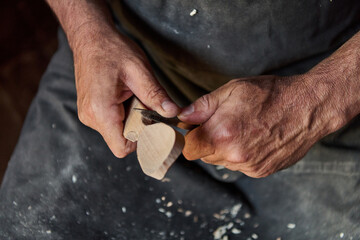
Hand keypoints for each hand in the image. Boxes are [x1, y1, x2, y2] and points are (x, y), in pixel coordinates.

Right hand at [73, 27, 179, 157]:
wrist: (90, 38)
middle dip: (138, 126)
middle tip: (143, 102)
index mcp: (101, 110)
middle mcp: (90, 117)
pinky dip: (122, 114)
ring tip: (131, 95)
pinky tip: (124, 96)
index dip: (141, 140)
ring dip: (130, 119)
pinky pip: (111, 123)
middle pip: (122, 140)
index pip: (122, 148)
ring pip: (117, 132)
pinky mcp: (90, 111)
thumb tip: (172, 112)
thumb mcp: (139, 71)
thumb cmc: (112, 50)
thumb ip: (156, 95)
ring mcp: (88, 115)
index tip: (152, 123)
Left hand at [178, 75, 344, 176]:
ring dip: (225, 149)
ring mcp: (249, 166)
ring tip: (243, 129)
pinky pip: (240, 166)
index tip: (196, 129)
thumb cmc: (270, 94)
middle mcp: (233, 155)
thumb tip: (181, 116)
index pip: (189, 149)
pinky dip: (242, 155)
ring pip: (222, 162)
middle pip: (205, 156)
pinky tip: (255, 138)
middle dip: (208, 141)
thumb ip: (202, 106)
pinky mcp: (261, 171)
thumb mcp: (232, 90)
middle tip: (223, 123)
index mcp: (221, 134)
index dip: (190, 138)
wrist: (308, 107)